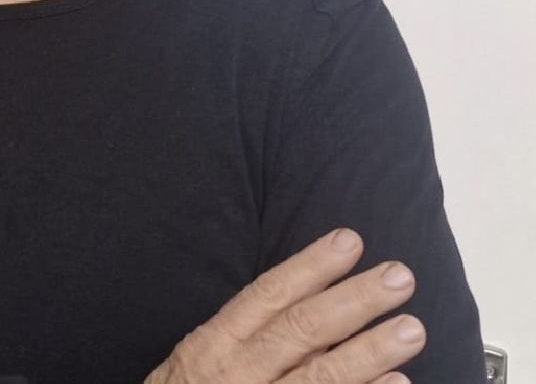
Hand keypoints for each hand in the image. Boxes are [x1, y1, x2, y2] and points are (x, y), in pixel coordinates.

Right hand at [144, 229, 425, 383]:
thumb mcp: (200, 360)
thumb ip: (245, 335)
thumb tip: (310, 300)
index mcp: (215, 343)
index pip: (268, 295)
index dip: (311, 267)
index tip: (350, 241)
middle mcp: (237, 374)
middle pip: (301, 331)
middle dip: (353, 301)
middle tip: (399, 277)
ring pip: (320, 378)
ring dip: (370, 351)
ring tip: (412, 328)